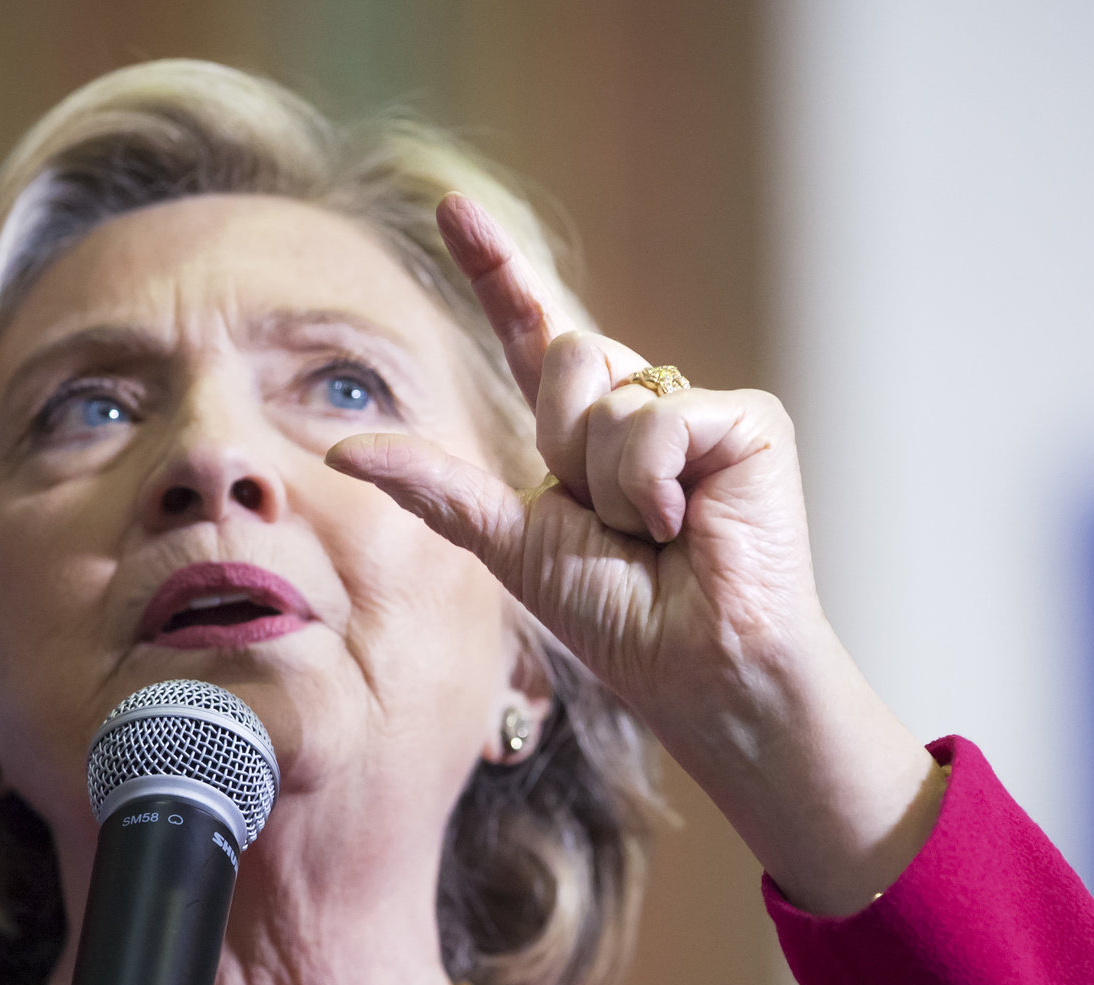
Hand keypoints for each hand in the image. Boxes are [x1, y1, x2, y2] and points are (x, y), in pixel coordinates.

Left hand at [327, 194, 940, 913]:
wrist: (697, 666)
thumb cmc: (618, 622)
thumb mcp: (509, 544)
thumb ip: (436, 488)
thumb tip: (345, 449)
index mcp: (585, 435)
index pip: (533, 335)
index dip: (497, 272)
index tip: (452, 207)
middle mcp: (641, 407)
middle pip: (568, 354)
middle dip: (565, 445)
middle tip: (610, 522)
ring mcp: (699, 409)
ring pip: (609, 389)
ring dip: (610, 482)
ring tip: (654, 536)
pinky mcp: (748, 419)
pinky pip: (661, 414)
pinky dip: (653, 481)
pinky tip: (687, 526)